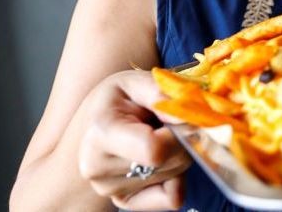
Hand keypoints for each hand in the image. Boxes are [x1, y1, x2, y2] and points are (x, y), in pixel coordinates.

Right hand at [77, 70, 191, 210]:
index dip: (178, 133)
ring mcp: (109, 189)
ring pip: (174, 175)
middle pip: (170, 161)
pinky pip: (171, 198)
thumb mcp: (136, 81)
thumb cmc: (119, 98)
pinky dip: (177, 178)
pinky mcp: (123, 202)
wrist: (96, 120)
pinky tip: (162, 159)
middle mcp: (98, 167)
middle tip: (167, 123)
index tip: (176, 116)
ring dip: (178, 154)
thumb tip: (184, 117)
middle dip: (182, 139)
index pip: (154, 150)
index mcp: (101, 134)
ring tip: (158, 137)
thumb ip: (160, 94)